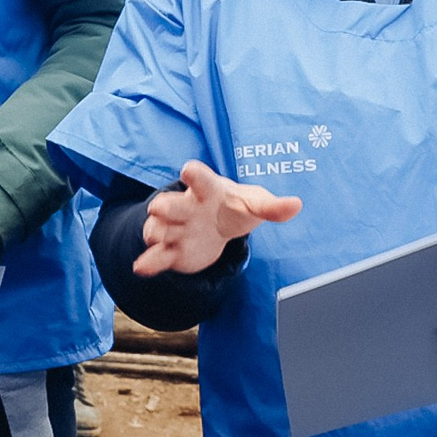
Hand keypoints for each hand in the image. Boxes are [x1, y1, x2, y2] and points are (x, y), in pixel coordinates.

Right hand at [134, 160, 300, 277]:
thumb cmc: (234, 208)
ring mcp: (176, 230)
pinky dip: (149, 262)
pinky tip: (141, 267)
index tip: (188, 169)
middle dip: (166, 207)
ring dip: (156, 233)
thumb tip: (296, 205)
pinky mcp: (171, 252)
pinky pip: (157, 257)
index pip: (200, 180)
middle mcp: (186, 208)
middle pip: (173, 205)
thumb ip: (272, 207)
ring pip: (160, 229)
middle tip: (158, 207)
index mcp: (207, 191)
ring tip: (155, 238)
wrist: (216, 225)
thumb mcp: (254, 205)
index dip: (195, 175)